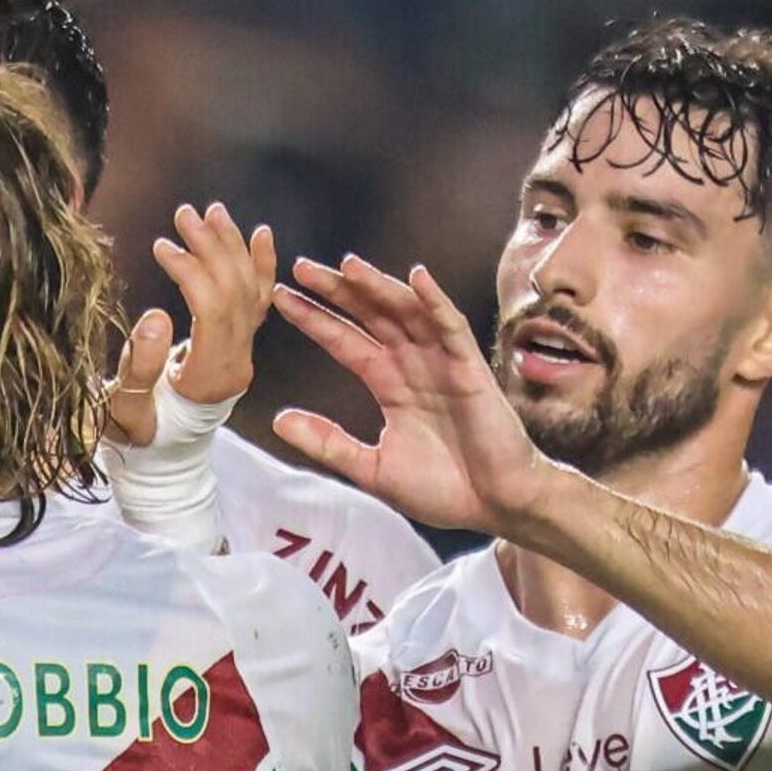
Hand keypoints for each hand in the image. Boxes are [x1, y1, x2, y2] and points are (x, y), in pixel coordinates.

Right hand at [105, 204, 275, 447]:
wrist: (162, 457)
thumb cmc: (137, 436)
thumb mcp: (126, 411)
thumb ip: (137, 367)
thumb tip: (156, 314)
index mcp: (212, 377)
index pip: (212, 308)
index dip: (190, 272)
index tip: (162, 246)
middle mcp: (238, 361)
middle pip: (235, 290)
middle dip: (211, 247)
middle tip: (186, 213)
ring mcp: (245, 352)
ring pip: (250, 289)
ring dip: (232, 246)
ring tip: (212, 212)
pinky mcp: (242, 344)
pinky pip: (260, 299)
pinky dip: (261, 265)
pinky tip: (259, 234)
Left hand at [271, 255, 558, 538]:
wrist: (492, 505)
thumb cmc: (441, 488)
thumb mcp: (371, 467)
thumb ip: (328, 442)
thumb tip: (279, 420)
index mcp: (389, 384)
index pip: (345, 340)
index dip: (315, 318)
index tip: (282, 297)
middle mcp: (413, 364)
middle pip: (370, 315)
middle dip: (338, 291)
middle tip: (300, 267)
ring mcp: (443, 362)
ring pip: (406, 312)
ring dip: (378, 286)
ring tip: (346, 265)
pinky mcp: (471, 369)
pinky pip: (452, 327)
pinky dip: (435, 301)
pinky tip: (415, 277)